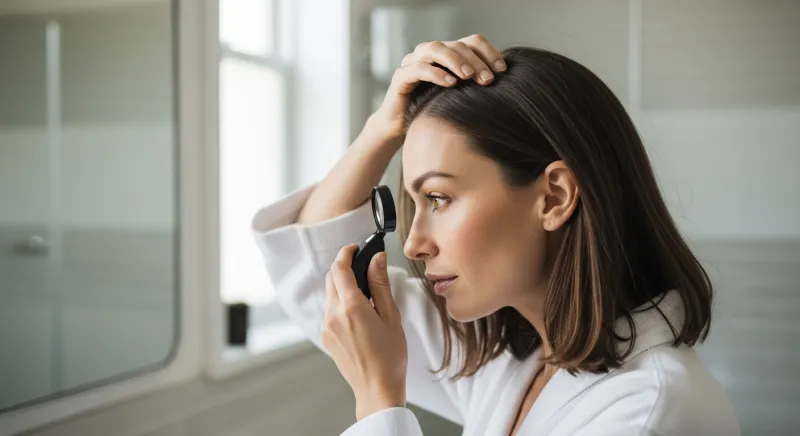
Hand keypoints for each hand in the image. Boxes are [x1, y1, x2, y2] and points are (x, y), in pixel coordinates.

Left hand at [322, 245, 407, 420]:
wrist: (377, 389)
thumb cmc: (390, 356)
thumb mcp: (391, 316)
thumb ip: (380, 285)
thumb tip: (376, 259)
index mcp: (351, 307)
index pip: (340, 269)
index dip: (346, 253)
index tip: (355, 248)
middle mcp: (333, 315)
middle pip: (331, 278)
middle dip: (344, 267)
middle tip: (362, 264)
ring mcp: (327, 327)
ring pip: (329, 294)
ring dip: (342, 285)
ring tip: (364, 289)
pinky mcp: (326, 337)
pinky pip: (330, 310)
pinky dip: (340, 301)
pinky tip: (358, 309)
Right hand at [367, 33, 506, 143]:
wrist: (403, 130)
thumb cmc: (434, 113)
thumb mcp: (460, 98)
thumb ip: (476, 87)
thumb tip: (508, 85)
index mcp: (448, 55)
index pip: (472, 41)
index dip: (488, 52)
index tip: (502, 71)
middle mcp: (430, 54)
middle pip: (456, 45)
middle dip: (475, 61)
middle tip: (488, 80)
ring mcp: (413, 63)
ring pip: (434, 49)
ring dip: (455, 60)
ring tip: (469, 76)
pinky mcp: (400, 77)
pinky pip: (417, 68)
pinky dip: (435, 73)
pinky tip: (450, 84)